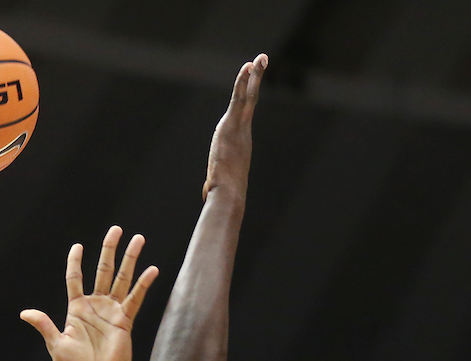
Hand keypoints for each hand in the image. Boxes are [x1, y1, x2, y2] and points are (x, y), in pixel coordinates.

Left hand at [20, 226, 158, 360]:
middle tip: (117, 229)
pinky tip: (152, 269)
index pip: (75, 278)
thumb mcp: (56, 345)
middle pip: (103, 271)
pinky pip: (135, 299)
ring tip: (138, 239)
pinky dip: (143, 284)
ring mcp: (112, 312)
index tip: (77, 246)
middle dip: (110, 250)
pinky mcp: (125, 321)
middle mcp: (95, 306)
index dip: (75, 262)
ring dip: (130, 259)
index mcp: (76, 309)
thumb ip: (45, 325)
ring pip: (122, 279)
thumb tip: (25, 313)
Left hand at [202, 54, 267, 201]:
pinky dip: (244, 83)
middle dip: (256, 80)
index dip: (247, 97)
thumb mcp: (217, 182)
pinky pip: (239, 99)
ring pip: (248, 96)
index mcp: (240, 141)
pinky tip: (248, 68)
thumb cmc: (224, 193)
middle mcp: (243, 132)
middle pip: (251, 100)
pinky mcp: (232, 126)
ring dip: (254, 75)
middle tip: (262, 59)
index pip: (243, 114)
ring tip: (260, 58)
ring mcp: (239, 128)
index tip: (250, 82)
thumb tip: (207, 193)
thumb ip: (213, 181)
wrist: (229, 194)